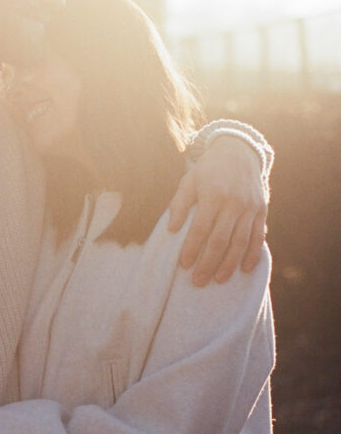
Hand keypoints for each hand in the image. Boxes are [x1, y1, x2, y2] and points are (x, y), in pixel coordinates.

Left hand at [168, 136, 267, 285]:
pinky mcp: (261, 211)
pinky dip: (252, 254)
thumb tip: (172, 230)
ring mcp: (250, 207)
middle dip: (208, 262)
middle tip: (198, 281)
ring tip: (218, 279)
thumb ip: (179, 204)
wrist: (239, 152)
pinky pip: (258, 236)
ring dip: (230, 263)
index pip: (200, 228)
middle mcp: (234, 202)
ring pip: (240, 241)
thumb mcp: (189, 181)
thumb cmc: (208, 170)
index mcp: (213, 194)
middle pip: (220, 239)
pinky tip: (245, 269)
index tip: (184, 264)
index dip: (192, 248)